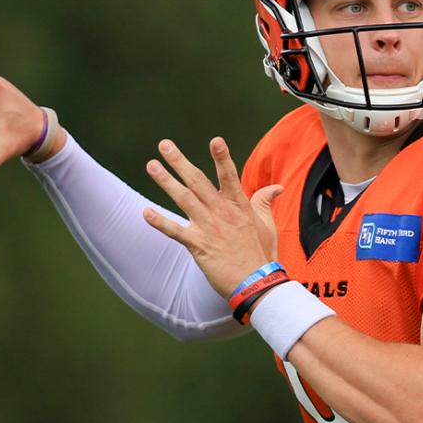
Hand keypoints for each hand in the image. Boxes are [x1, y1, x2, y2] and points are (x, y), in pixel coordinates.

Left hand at [142, 137, 283, 296]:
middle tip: (165, 145)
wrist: (256, 282)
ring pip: (184, 199)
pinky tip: (145, 212)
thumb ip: (265, 201)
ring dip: (166, 182)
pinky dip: (160, 222)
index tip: (215, 140)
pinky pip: (175, 231)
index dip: (222, 158)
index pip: (229, 176)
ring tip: (152, 166)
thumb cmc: (262, 252)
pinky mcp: (198, 245)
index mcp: (239, 205)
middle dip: (180, 162)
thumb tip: (277, 187)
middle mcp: (222, 212)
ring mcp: (209, 228)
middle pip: (198, 181)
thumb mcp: (267, 224)